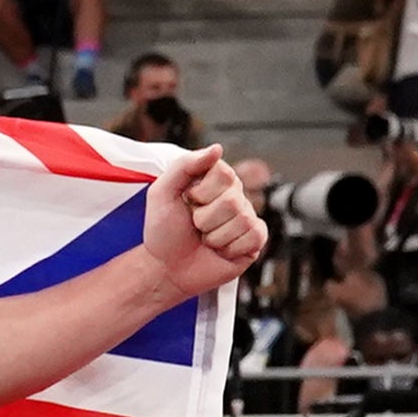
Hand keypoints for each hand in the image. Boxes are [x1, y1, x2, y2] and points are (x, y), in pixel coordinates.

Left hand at [139, 144, 264, 298]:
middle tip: (195, 225)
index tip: (187, 201)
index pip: (224, 173)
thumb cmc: (163, 231)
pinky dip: (231, 248)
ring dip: (215, 236)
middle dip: (205, 219)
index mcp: (214, 180)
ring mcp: (245, 217)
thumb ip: (185, 165)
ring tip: (205, 239)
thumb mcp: (161, 192)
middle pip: (232, 200)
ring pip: (242, 220)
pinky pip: (255, 237)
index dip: (202, 193)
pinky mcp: (254, 240)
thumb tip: (217, 148)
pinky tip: (221, 249)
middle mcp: (234, 195)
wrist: (166, 268)